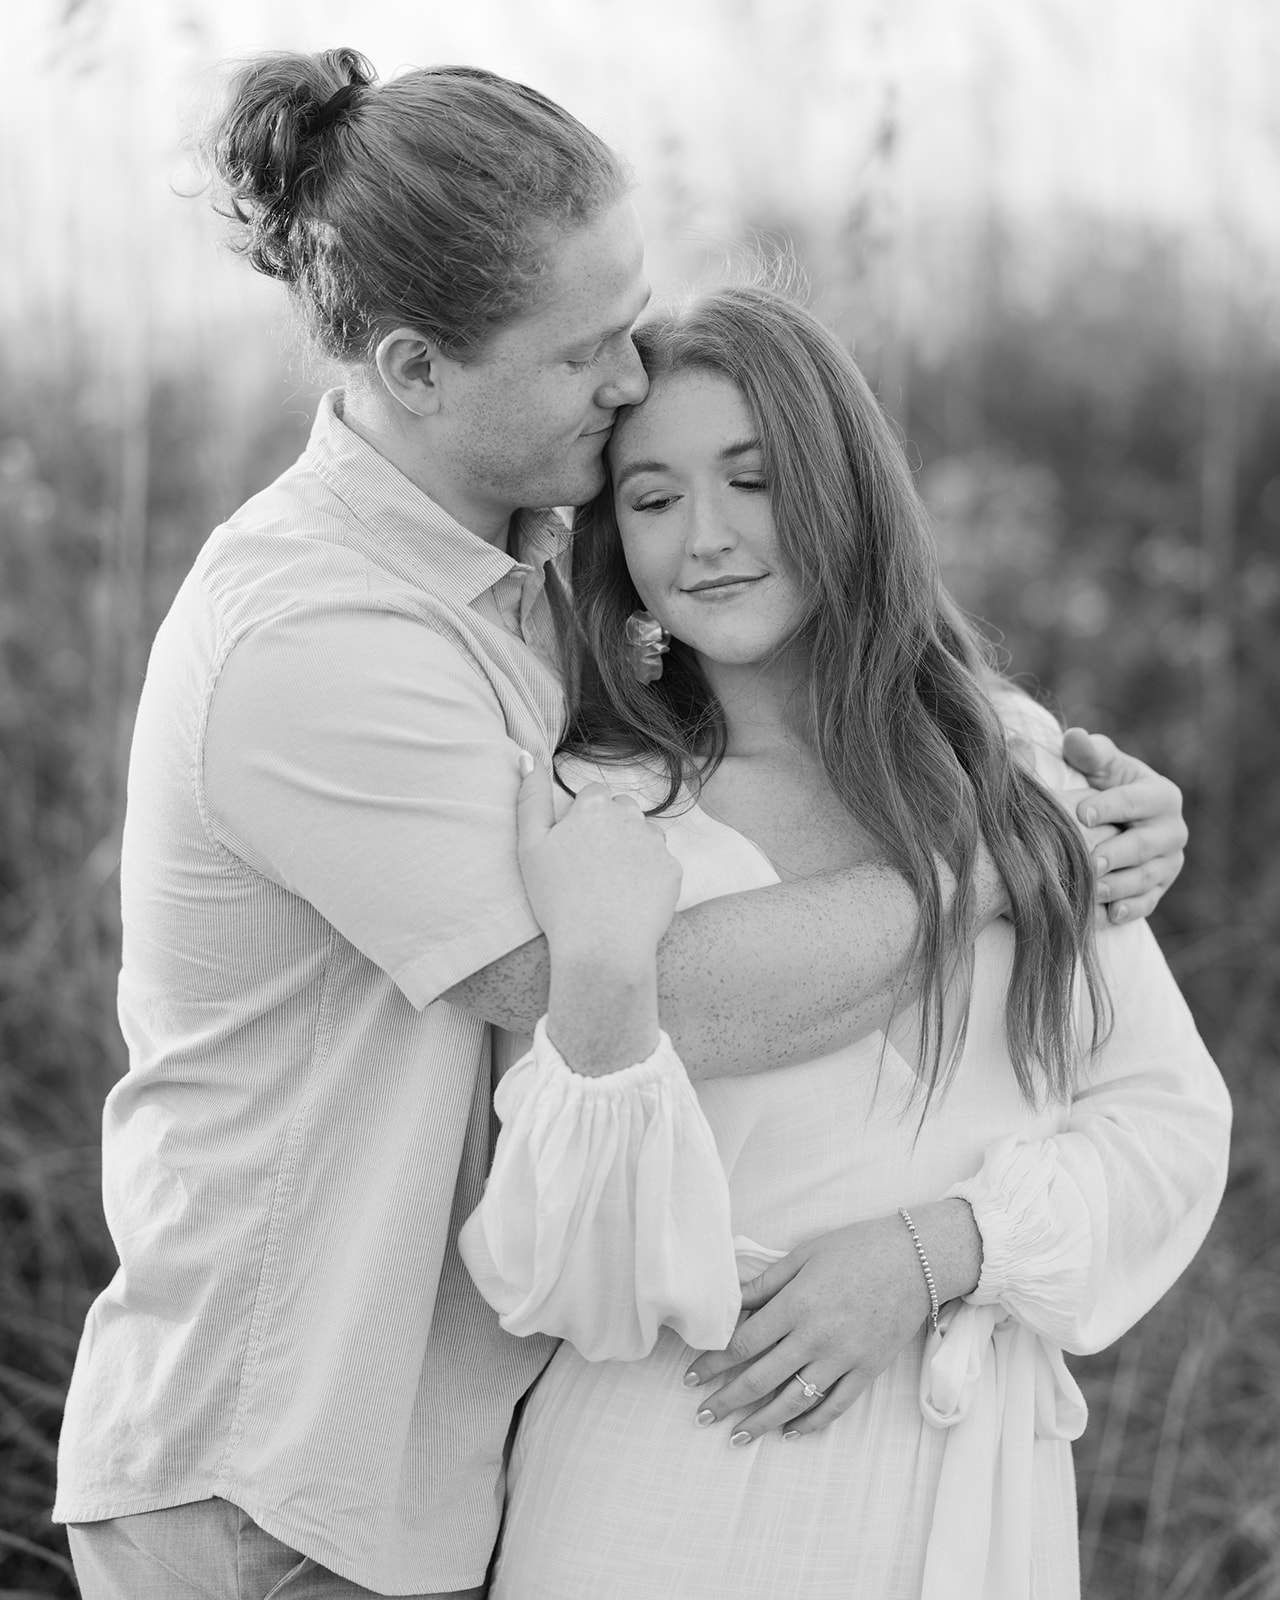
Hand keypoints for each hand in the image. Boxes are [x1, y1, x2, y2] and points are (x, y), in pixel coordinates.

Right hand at [516, 756, 681, 1071]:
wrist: (601, 949)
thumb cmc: (558, 900)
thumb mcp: (530, 847)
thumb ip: (529, 798)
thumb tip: (529, 755)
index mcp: (594, 807)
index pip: (594, 796)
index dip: (583, 821)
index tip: (575, 849)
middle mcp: (630, 816)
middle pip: (623, 811)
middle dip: (612, 830)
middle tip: (592, 869)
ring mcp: (655, 843)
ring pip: (646, 835)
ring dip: (633, 850)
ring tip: (612, 885)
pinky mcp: (673, 870)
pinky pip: (661, 865)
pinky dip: (649, 878)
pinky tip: (630, 900)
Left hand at [681, 1203, 979, 1443]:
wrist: (916, 1259)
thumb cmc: (855, 1249)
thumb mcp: (803, 1255)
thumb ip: (765, 1284)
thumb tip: (728, 1300)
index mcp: (796, 1305)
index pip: (743, 1343)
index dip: (712, 1363)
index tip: (691, 1377)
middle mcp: (816, 1337)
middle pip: (760, 1378)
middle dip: (726, 1400)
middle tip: (701, 1415)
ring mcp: (844, 1358)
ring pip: (794, 1401)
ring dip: (761, 1422)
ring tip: (736, 1436)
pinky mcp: (868, 1371)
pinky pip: (835, 1407)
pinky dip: (810, 1424)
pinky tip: (788, 1433)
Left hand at [1061, 729, 1187, 923]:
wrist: (1115, 821)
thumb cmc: (1103, 784)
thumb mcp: (1100, 764)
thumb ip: (1089, 751)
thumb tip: (1075, 738)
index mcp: (1161, 795)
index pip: (1136, 801)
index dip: (1108, 806)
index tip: (1079, 814)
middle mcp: (1172, 831)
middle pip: (1144, 845)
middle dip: (1116, 854)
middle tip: (1088, 862)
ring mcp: (1169, 864)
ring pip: (1146, 878)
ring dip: (1120, 886)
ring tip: (1093, 890)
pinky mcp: (1159, 890)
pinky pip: (1147, 903)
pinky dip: (1127, 910)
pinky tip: (1107, 915)